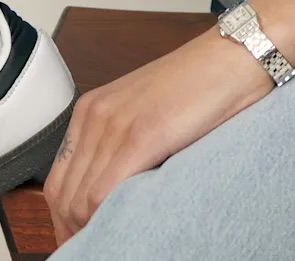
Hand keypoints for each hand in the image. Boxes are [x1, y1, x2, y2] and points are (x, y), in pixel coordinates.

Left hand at [43, 26, 272, 244]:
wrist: (235, 53)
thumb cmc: (202, 85)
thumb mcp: (147, 113)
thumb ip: (122, 146)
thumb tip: (111, 195)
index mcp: (93, 109)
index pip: (59, 181)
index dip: (65, 220)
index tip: (81, 239)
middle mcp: (96, 115)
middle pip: (63, 195)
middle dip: (74, 231)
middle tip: (95, 251)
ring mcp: (116, 123)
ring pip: (80, 200)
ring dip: (91, 231)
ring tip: (112, 246)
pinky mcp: (142, 135)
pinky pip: (105, 193)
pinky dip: (109, 220)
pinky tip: (128, 231)